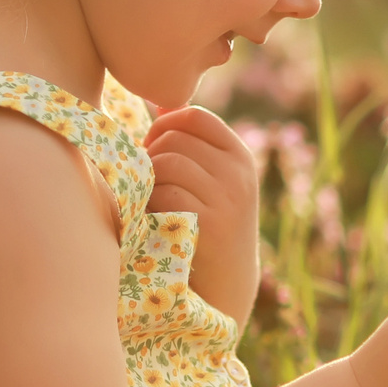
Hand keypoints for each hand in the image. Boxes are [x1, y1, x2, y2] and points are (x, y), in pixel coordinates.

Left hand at [143, 105, 260, 323]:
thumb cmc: (209, 224)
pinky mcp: (211, 223)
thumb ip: (193, 145)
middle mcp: (239, 173)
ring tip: (151, 198)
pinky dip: (152, 203)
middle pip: (175, 138)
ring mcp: (228, 198)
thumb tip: (161, 104)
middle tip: (148, 179)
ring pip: (168, 163)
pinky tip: (155, 216)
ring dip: (149, 179)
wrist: (227, 282)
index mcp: (239, 155)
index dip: (164, 124)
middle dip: (151, 153)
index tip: (153, 147)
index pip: (195, 115)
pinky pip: (166, 193)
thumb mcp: (214, 180)